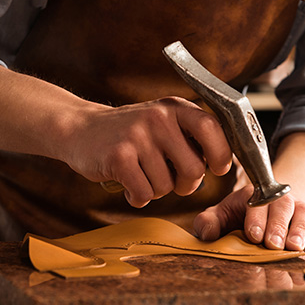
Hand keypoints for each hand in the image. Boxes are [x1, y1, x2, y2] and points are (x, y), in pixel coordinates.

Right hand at [62, 97, 231, 207]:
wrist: (79, 129)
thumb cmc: (129, 133)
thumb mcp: (162, 123)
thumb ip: (191, 137)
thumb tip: (225, 164)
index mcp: (175, 107)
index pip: (212, 129)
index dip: (221, 154)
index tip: (216, 168)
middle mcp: (158, 118)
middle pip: (194, 169)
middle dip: (185, 184)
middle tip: (169, 179)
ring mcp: (137, 136)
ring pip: (166, 186)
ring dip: (155, 190)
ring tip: (141, 175)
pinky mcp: (118, 157)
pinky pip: (144, 193)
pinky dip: (137, 197)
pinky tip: (128, 185)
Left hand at [193, 184, 304, 250]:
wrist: (269, 211)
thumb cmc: (240, 216)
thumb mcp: (221, 216)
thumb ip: (209, 222)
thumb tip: (206, 233)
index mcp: (255, 195)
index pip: (257, 203)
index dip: (256, 218)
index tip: (253, 235)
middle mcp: (280, 200)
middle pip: (282, 208)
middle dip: (277, 226)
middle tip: (273, 244)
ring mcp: (299, 210)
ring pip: (304, 215)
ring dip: (300, 230)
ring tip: (294, 246)